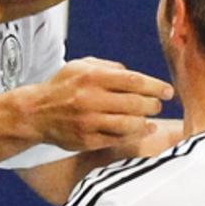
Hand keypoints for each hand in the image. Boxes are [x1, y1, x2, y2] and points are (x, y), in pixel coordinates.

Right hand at [27, 57, 173, 150]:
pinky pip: (118, 139)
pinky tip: (142, 129)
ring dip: (145, 122)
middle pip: (135, 103)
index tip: (168, 91)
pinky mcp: (87, 140)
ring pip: (129, 124)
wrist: (36, 112)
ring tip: (150, 119)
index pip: (133, 81)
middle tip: (158, 104)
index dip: (156, 86)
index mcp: (92, 77)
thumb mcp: (81, 66)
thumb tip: (135, 76)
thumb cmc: (63, 87)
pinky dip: (134, 135)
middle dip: (153, 105)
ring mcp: (89, 121)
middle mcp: (91, 99)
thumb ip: (109, 67)